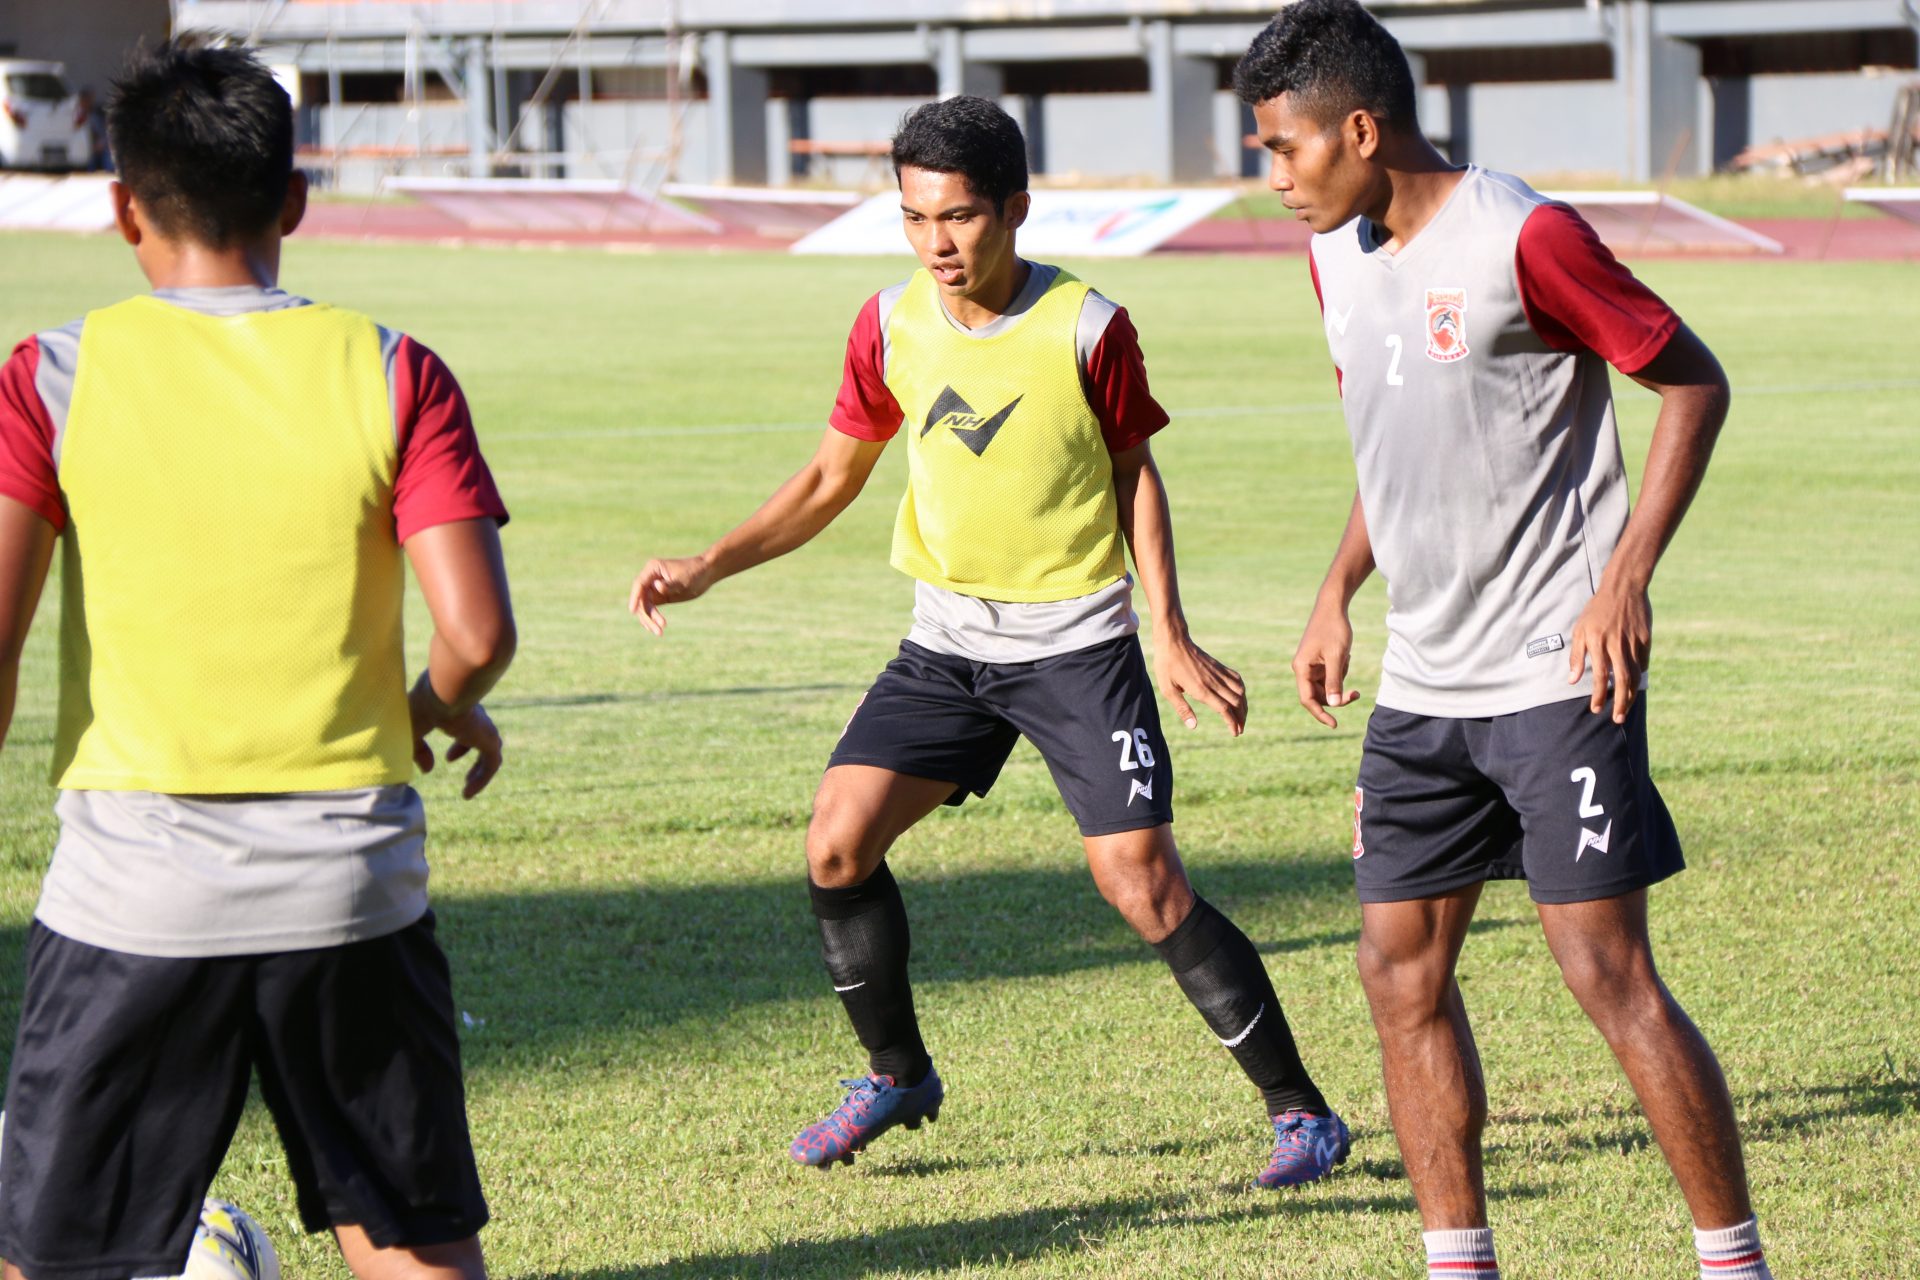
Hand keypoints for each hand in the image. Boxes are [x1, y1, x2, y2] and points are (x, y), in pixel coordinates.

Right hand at [409, 678, 504, 798]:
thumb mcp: (412, 731)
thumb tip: (429, 770)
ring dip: (480, 771)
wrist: (441, 694)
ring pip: (491, 752)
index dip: (461, 745)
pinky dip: (482, 779)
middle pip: (482, 737)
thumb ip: (419, 751)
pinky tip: (468, 793)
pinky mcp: (489, 739)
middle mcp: (476, 716)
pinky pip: (492, 764)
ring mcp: (485, 728)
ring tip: (468, 786)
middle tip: (462, 769)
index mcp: (460, 710)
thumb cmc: (421, 707)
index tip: (449, 759)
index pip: (467, 726)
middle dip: (470, 752)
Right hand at [628, 554, 713, 635]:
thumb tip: (656, 586)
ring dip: (650, 620)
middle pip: (641, 599)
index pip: (639, 584)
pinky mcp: (659, 596)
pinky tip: (657, 629)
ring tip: (660, 632)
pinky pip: (651, 609)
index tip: (632, 611)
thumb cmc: (695, 572)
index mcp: (653, 569)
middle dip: (647, 615)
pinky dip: (653, 618)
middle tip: (657, 628)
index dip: (634, 597)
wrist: (706, 573)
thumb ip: (670, 585)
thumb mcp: (683, 580)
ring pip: (645, 606)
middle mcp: (650, 578)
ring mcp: (653, 588)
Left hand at [1156, 631, 1247, 735]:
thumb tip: (1193, 726)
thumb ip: (1182, 708)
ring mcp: (1218, 673)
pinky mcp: (1219, 666)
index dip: (1232, 722)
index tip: (1235, 733)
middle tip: (1240, 730)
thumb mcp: (1167, 689)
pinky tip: (1240, 697)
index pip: (1224, 709)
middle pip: (1235, 702)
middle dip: (1240, 718)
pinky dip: (1242, 690)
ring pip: (1239, 691)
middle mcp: (1213, 681)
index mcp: (1201, 689)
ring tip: (1242, 717)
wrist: (1174, 640)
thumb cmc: (1167, 665)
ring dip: (1244, 706)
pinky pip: (1236, 679)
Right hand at [1293, 596, 1360, 727]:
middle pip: (1319, 695)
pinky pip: (1330, 675)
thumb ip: (1334, 681)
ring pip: (1326, 686)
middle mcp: (1303, 669)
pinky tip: (1345, 654)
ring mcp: (1310, 665)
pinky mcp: (1318, 661)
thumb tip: (1334, 705)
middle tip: (1356, 694)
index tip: (1335, 724)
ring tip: (1347, 659)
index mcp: (1301, 668)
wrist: (1332, 606)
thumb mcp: (1337, 656)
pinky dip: (1340, 671)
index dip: (1320, 714)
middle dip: (1337, 696)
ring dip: (1340, 681)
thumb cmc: (1333, 629)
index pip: (1308, 699)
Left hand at [1567, 578, 1649, 723]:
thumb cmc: (1596, 610)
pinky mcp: (1646, 639)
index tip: (1596, 709)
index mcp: (1598, 643)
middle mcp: (1617, 645)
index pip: (1600, 676)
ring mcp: (1634, 642)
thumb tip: (1573, 680)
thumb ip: (1577, 656)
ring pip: (1636, 674)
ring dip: (1631, 694)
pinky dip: (1639, 675)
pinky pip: (1643, 662)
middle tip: (1617, 719)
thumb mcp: (1580, 629)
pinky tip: (1634, 685)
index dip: (1599, 695)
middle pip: (1622, 680)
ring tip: (1625, 709)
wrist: (1623, 588)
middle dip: (1620, 703)